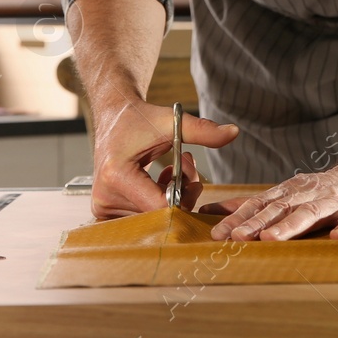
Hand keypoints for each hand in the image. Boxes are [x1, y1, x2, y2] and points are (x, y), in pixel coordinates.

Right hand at [89, 100, 238, 218]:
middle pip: (157, 216)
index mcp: (116, 175)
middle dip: (180, 197)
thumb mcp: (171, 122)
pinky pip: (140, 218)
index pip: (160, 207)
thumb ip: (202, 131)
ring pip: (151, 219)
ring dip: (169, 200)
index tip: (195, 180)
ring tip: (171, 172)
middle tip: (184, 170)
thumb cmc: (140, 119)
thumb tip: (234, 132)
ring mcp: (102, 208)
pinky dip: (155, 204)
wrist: (113, 117)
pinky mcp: (104, 212)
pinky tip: (159, 183)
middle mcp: (105, 198)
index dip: (185, 198)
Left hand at [207, 160, 337, 241]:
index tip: (217, 234)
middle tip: (236, 237)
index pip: (261, 204)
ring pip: (312, 212)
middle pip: (281, 208)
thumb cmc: (329, 191)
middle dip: (257, 222)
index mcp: (292, 191)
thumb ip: (257, 203)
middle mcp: (311, 193)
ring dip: (291, 225)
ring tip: (272, 239)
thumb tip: (215, 210)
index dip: (239, 218)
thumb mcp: (291, 193)